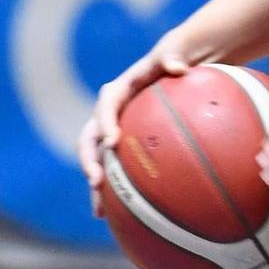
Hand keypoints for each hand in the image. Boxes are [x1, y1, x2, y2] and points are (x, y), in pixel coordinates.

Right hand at [80, 43, 197, 216]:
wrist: (179, 64)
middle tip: (96, 180)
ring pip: (99, 158)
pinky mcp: (127, 145)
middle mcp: (113, 111)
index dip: (106, 121)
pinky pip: (118, 167)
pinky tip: (124, 216)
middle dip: (89, 159)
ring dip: (96, 182)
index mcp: (122, 89)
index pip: (106, 103)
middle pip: (91, 136)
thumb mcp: (178, 52)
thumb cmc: (179, 58)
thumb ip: (175, 57)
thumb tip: (178, 66)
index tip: (112, 141)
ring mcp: (117, 128)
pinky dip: (118, 189)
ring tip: (100, 210)